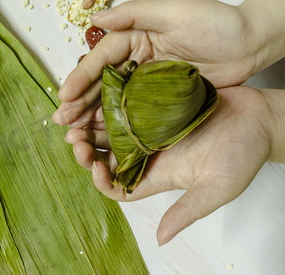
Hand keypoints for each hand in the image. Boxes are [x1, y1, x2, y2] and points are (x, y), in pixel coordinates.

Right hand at [53, 0, 258, 126]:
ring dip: (93, 116)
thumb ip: (134, 13)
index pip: (101, 60)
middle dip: (80, 101)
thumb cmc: (216, 22)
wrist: (251, 44)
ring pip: (114, 101)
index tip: (65, 95)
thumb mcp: (174, 11)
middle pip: (102, 83)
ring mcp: (147, 83)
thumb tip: (97, 18)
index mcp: (135, 38)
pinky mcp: (160, 101)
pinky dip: (117, 124)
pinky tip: (103, 135)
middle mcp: (137, 61)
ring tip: (74, 132)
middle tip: (62, 120)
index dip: (81, 77)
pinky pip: (134, 114)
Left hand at [65, 86, 274, 244]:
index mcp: (159, 174)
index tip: (96, 167)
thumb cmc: (243, 155)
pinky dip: (112, 103)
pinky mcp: (158, 107)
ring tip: (78, 118)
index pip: (120, 186)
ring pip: (112, 131)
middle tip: (75, 139)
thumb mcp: (216, 187)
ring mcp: (153, 128)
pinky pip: (128, 106)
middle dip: (88, 150)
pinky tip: (101, 96)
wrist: (260, 119)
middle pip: (109, 156)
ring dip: (93, 126)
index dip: (103, 180)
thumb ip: (188, 211)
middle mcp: (150, 152)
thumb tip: (162, 238)